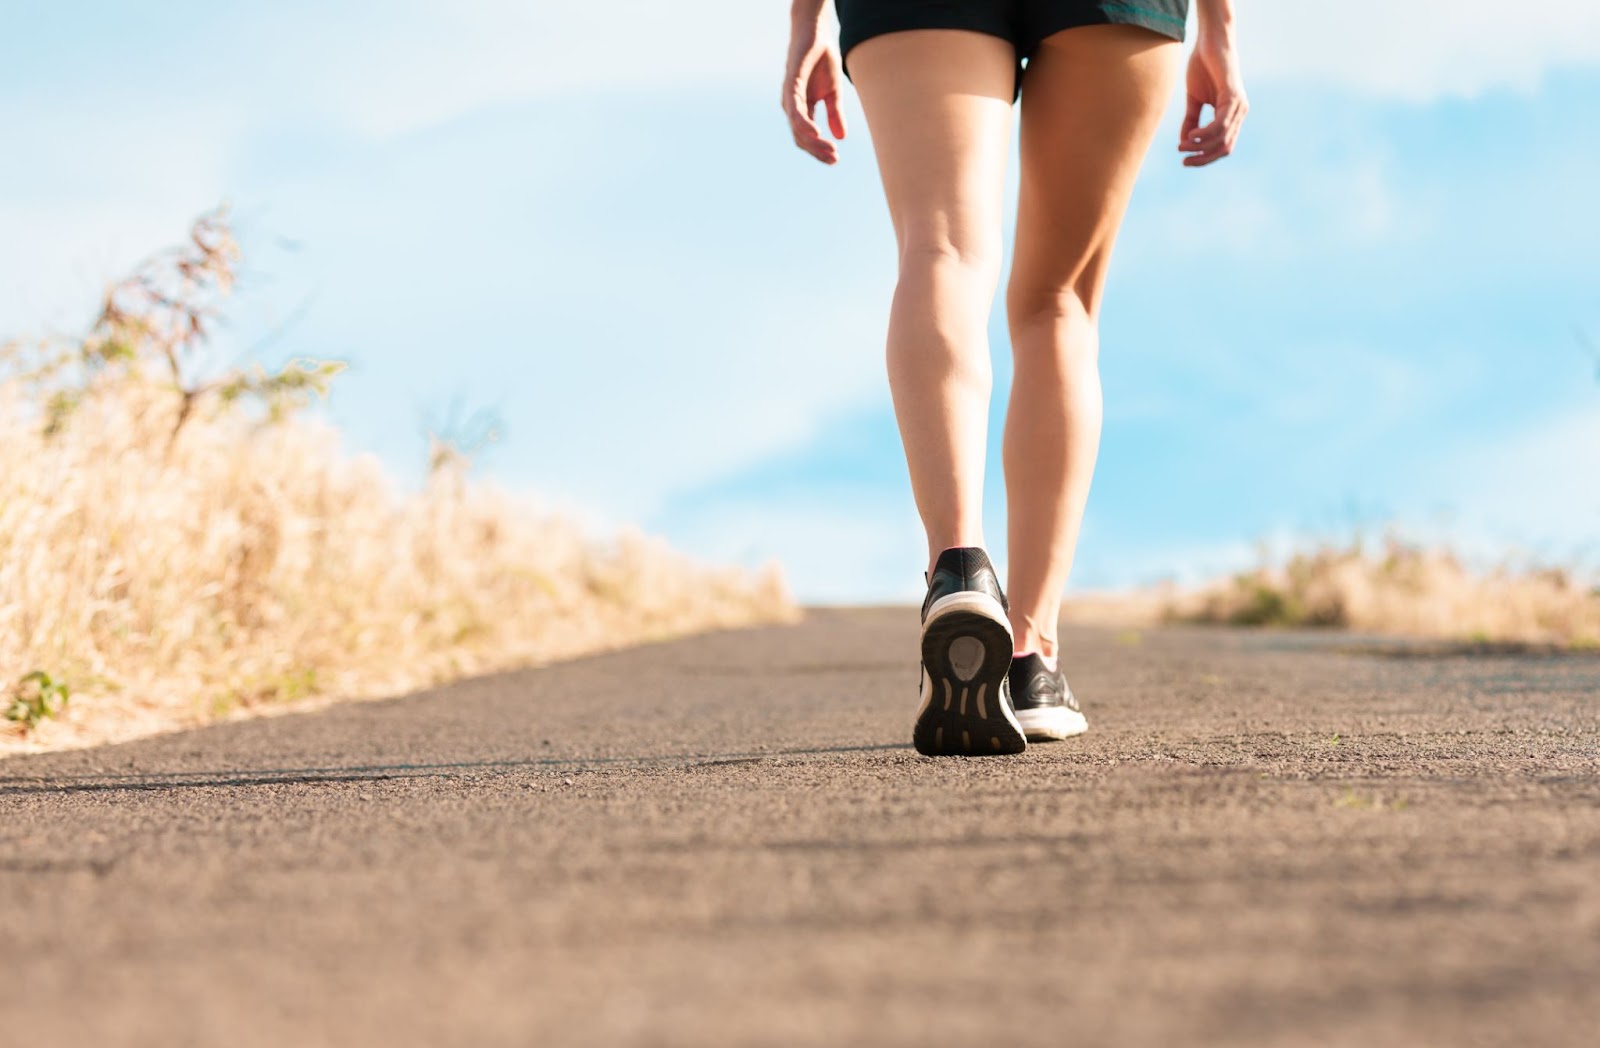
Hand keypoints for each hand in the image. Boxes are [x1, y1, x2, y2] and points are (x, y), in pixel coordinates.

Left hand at [782, 26, 846, 164]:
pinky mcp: (791, 85)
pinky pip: (795, 110)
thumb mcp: (833, 92)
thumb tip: (841, 137)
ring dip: (813, 141)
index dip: (819, 150)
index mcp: (801, 110)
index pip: (807, 138)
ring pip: (798, 128)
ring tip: (830, 149)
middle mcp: (792, 107)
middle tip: (834, 159)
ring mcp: (790, 97)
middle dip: (817, 150)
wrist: (816, 34)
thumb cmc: (822, 60)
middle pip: (801, 138)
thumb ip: (834, 114)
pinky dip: (804, 124)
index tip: (835, 160)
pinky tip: (816, 132)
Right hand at [1179, 32, 1246, 166]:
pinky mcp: (1233, 96)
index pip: (1223, 146)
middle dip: (1204, 158)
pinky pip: (1220, 124)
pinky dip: (1205, 133)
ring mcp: (1238, 105)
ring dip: (1201, 146)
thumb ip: (1191, 120)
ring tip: (1183, 146)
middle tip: (1183, 161)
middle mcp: (1239, 112)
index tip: (1185, 161)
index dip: (1205, 157)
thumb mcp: (1194, 99)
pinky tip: (1191, 135)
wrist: (1211, 42)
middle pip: (1225, 148)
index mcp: (1232, 114)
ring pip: (1222, 139)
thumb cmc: (1203, 67)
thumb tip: (1184, 142)